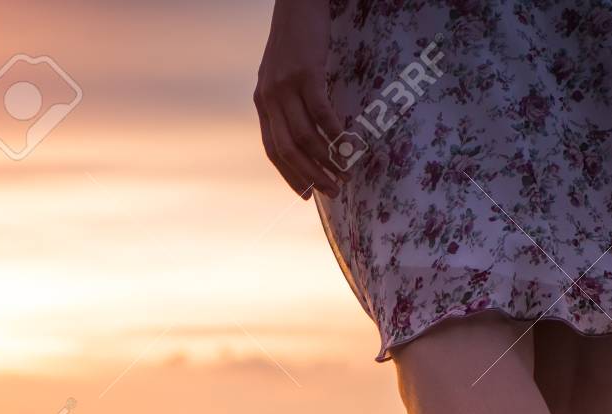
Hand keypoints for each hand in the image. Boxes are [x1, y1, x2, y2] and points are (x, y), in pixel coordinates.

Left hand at [254, 0, 342, 199]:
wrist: (297, 3)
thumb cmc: (296, 41)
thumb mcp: (281, 75)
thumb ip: (287, 104)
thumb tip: (305, 138)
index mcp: (262, 103)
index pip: (273, 150)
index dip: (290, 176)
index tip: (307, 196)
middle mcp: (269, 98)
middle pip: (288, 149)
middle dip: (312, 175)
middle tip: (334, 190)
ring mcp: (286, 85)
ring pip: (305, 135)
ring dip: (328, 159)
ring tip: (347, 171)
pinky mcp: (306, 73)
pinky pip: (321, 112)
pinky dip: (335, 132)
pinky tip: (349, 144)